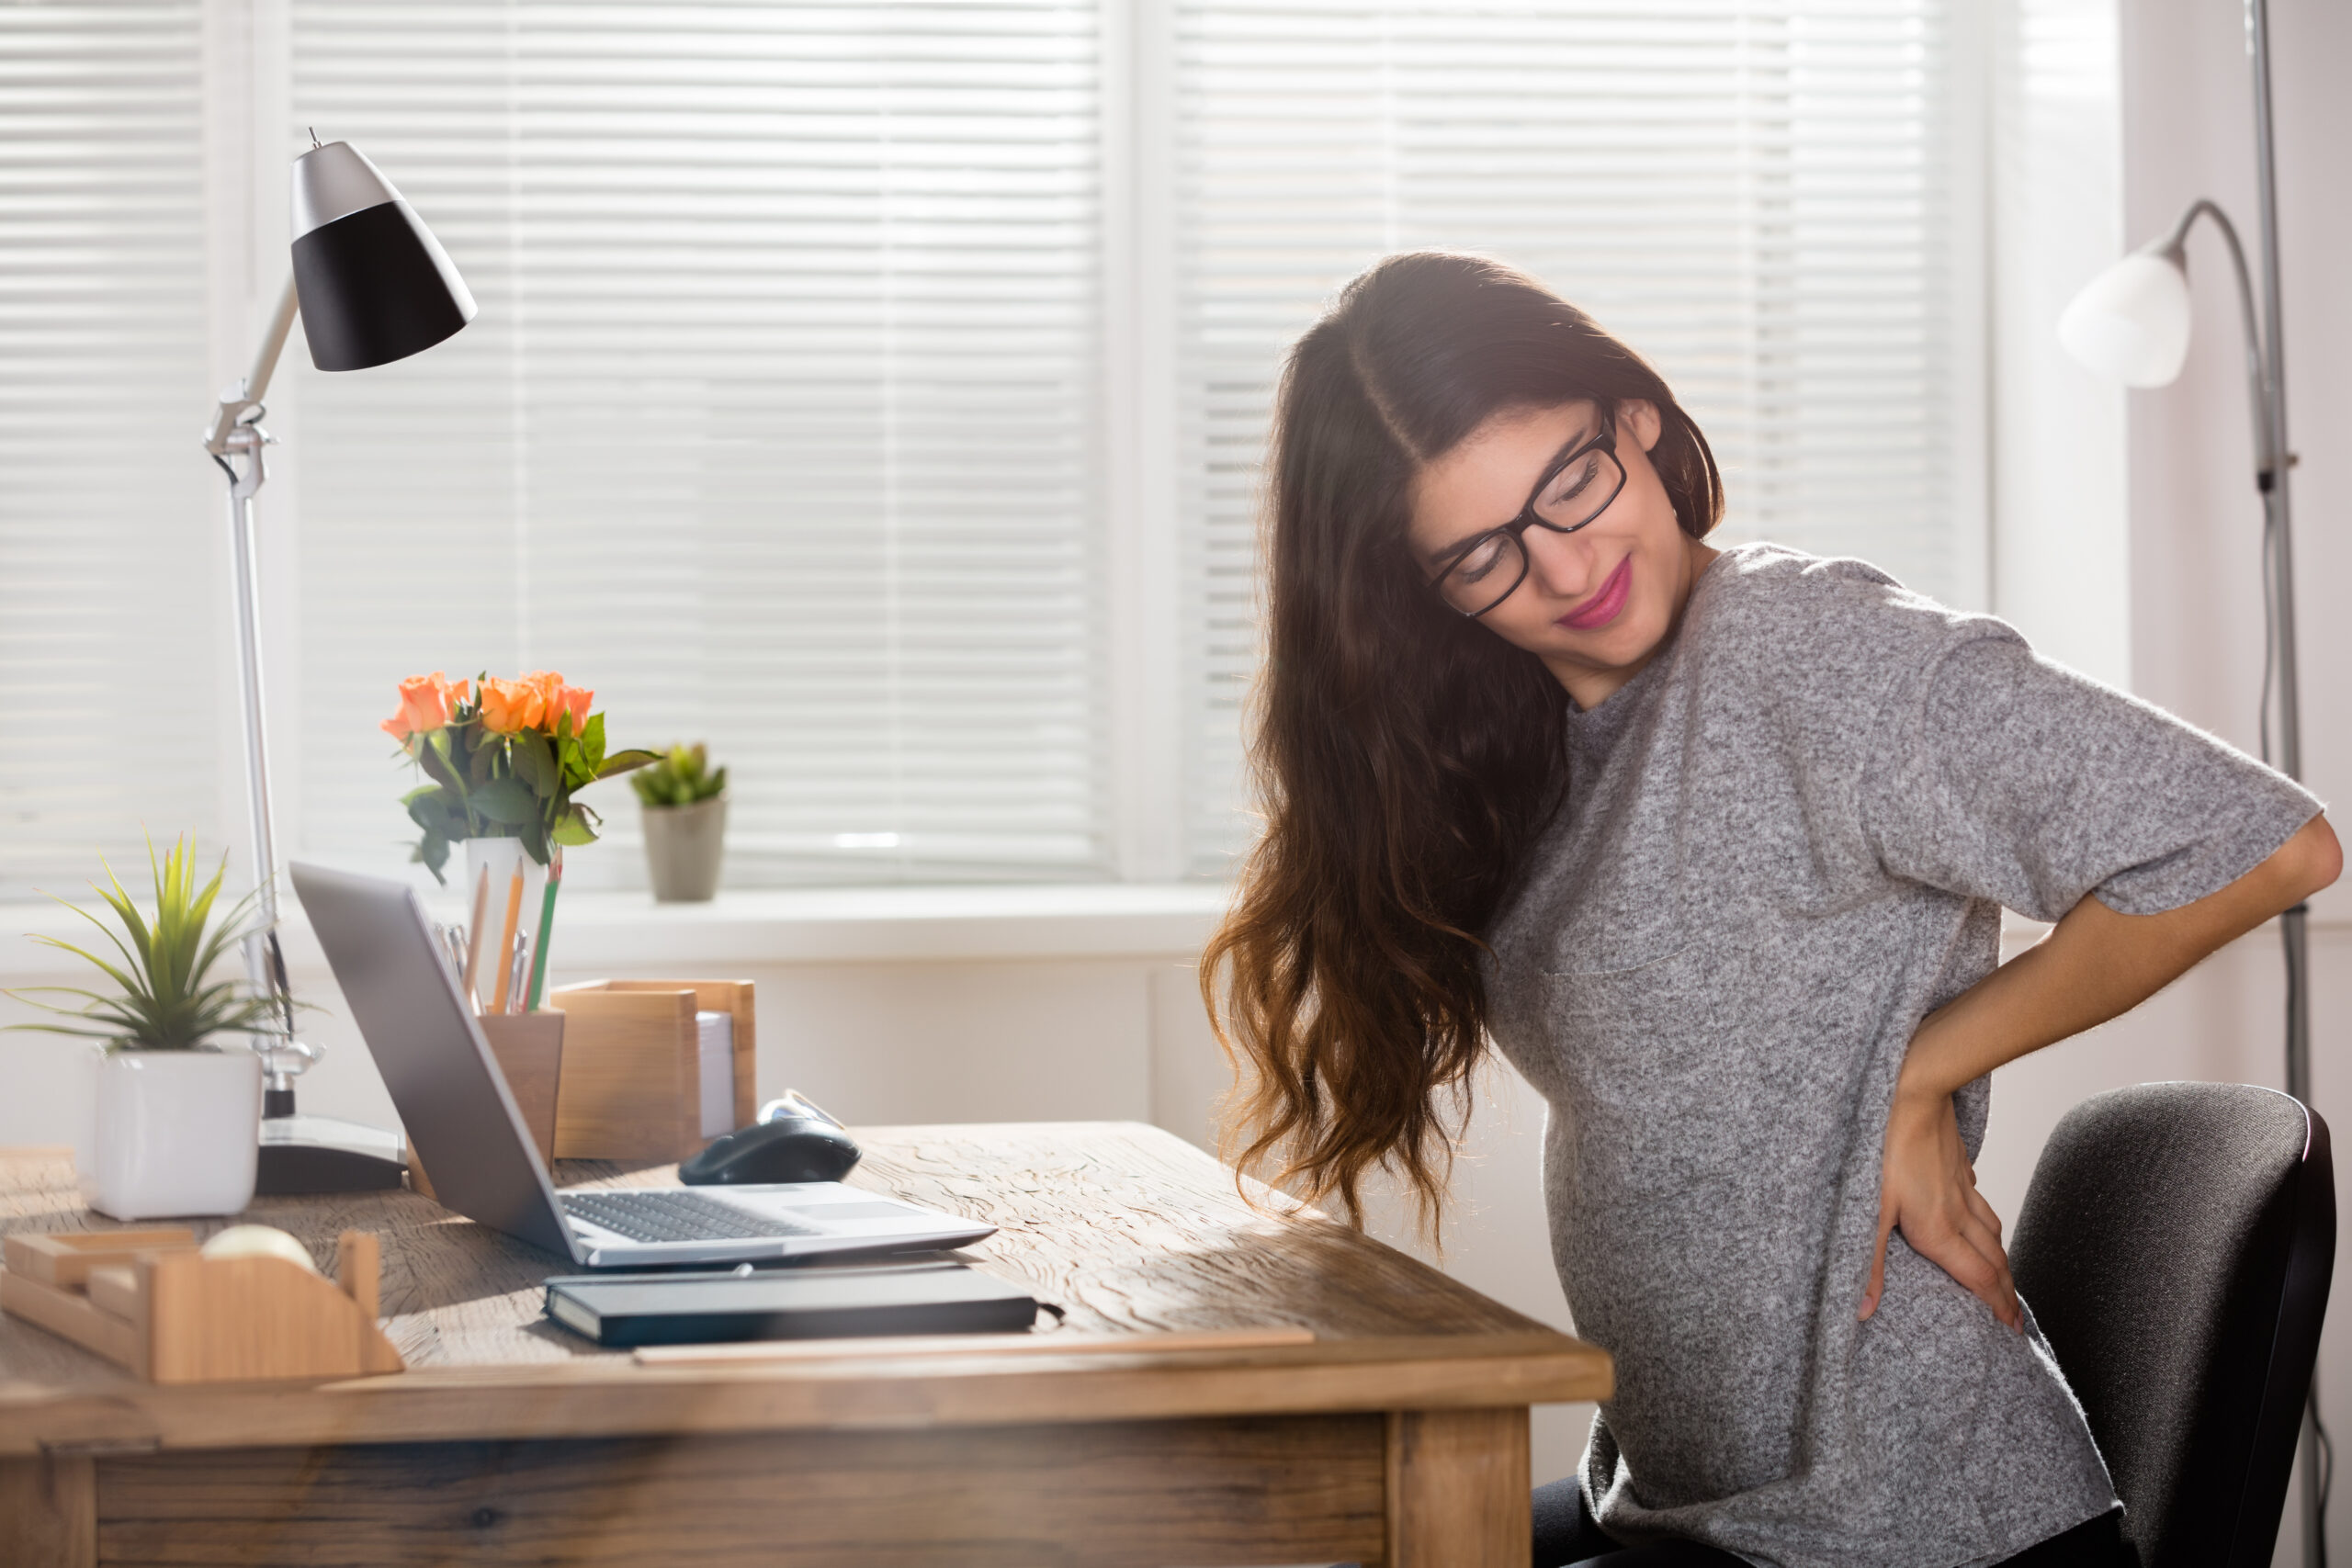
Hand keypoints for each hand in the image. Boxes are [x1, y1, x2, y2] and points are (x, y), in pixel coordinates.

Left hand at [1859, 1088, 2020, 1330]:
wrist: (1914, 1092)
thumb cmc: (1886, 1148)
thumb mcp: (1870, 1212)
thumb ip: (1869, 1264)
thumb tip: (1863, 1310)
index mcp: (1939, 1230)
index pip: (1978, 1279)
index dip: (1997, 1307)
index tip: (2012, 1331)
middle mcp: (1958, 1213)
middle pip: (1993, 1261)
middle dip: (2007, 1293)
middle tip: (2017, 1320)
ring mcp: (1962, 1187)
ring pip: (1991, 1231)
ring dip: (2001, 1260)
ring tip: (2004, 1278)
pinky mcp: (1958, 1165)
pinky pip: (1979, 1201)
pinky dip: (1986, 1221)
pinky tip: (1979, 1219)